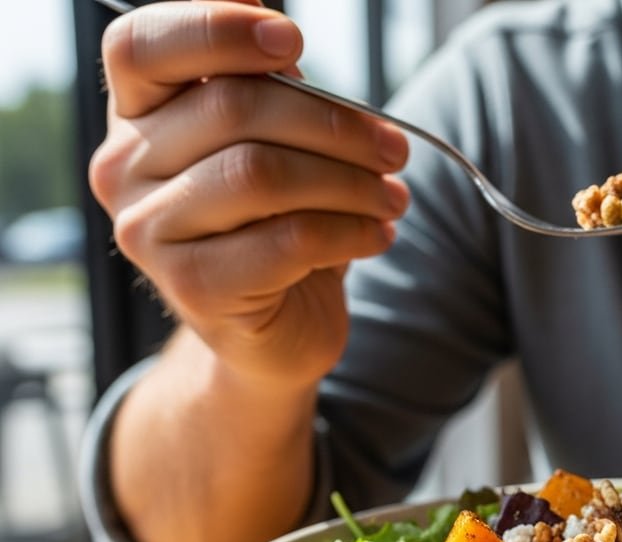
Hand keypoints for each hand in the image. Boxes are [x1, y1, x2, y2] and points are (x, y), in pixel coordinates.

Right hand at [88, 0, 409, 390]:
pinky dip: (350, 231)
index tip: (294, 43)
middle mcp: (125, 167)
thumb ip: (273, 89)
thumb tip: (285, 39)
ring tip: (393, 197)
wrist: (277, 329)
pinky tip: (378, 234)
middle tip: (395, 149)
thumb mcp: (278, 145)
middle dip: (336, 123)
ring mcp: (149, 231)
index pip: (141, 46)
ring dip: (351, 181)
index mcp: (139, 114)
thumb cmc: (279, 223)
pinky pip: (287, 240)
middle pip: (232, 107)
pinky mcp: (192, 288)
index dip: (216, 28)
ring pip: (262, 173)